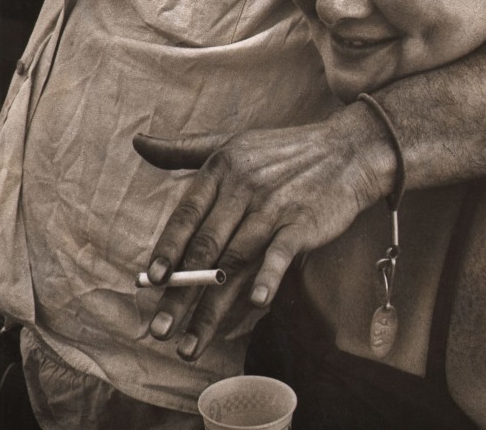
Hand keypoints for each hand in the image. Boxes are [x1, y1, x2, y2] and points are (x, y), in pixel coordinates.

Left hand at [132, 105, 395, 360]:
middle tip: (158, 330)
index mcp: (221, 169)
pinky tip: (255, 302)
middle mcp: (243, 188)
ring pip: (235, 262)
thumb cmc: (283, 151)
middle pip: (205, 248)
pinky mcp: (304, 223)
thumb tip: (138, 142)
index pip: (186, 214)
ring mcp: (274, 207)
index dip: (167, 249)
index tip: (148, 283)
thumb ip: (183, 149)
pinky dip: (269, 276)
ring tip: (190, 344)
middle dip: (179, 293)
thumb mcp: (230, 142)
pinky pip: (281, 253)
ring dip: (211, 307)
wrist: (347, 151)